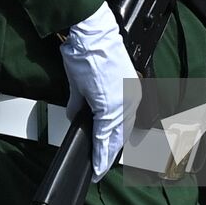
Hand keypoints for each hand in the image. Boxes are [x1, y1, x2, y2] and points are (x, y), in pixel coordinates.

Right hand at [60, 2, 136, 180]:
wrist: (91, 35)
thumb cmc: (90, 51)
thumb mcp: (84, 82)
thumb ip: (81, 103)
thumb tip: (76, 116)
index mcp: (128, 93)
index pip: (121, 125)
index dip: (112, 143)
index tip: (107, 157)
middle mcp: (129, 100)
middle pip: (119, 135)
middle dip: (109, 153)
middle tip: (101, 168)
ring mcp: (122, 103)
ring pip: (114, 137)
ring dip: (105, 155)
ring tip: (98, 169)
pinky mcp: (111, 105)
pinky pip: (105, 133)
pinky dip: (100, 149)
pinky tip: (97, 161)